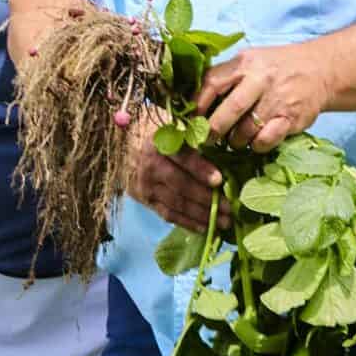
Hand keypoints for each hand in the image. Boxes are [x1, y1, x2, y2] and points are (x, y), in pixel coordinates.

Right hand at [127, 111, 230, 230]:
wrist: (126, 149)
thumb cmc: (160, 136)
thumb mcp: (173, 127)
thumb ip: (194, 135)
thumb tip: (222, 143)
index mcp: (160, 143)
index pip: (182, 157)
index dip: (200, 169)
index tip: (219, 180)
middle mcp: (151, 166)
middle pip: (180, 185)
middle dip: (206, 198)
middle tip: (229, 208)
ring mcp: (147, 186)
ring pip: (176, 203)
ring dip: (202, 215)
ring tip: (224, 222)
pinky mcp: (147, 201)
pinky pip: (169, 215)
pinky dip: (188, 223)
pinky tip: (206, 228)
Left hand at [198, 42, 334, 152]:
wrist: (321, 69)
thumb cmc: (276, 68)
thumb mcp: (251, 61)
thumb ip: (226, 76)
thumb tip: (193, 101)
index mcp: (245, 63)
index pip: (212, 82)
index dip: (197, 104)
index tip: (190, 120)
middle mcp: (261, 79)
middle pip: (230, 109)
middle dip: (213, 129)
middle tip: (207, 140)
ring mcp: (278, 98)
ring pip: (246, 129)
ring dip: (235, 140)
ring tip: (234, 140)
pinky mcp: (292, 117)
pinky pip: (266, 139)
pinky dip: (256, 145)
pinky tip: (255, 143)